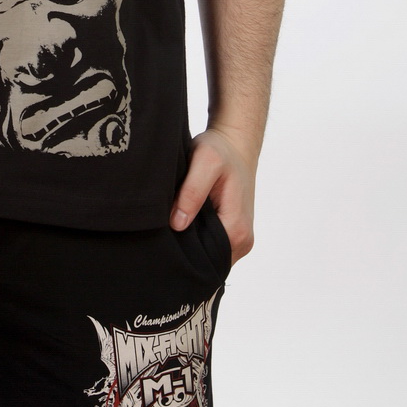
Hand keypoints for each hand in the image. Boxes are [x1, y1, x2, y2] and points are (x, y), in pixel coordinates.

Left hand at [169, 127, 256, 266]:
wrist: (235, 145)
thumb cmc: (222, 151)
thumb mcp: (205, 162)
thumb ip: (192, 192)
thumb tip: (177, 223)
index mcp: (237, 229)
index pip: (206, 260)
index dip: (184, 251)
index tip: (165, 239)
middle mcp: (242, 241)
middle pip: (207, 261)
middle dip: (186, 252)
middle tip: (163, 234)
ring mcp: (238, 239)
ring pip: (209, 255)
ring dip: (191, 244)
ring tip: (173, 226)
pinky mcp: (231, 233)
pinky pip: (211, 246)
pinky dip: (197, 238)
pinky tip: (183, 222)